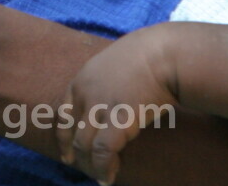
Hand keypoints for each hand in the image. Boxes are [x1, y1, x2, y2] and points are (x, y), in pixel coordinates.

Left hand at [59, 25, 179, 185]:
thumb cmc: (149, 54)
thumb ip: (107, 81)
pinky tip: (108, 178)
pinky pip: (103, 152)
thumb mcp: (116, 62)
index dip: (63, 137)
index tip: (67, 154)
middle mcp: (85, 93)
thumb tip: (113, 97)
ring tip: (99, 178)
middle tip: (85, 170)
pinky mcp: (117, 120)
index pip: (62, 113)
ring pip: (85, 145)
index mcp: (83, 78)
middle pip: (73, 133)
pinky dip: (103, 168)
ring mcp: (99, 107)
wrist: (164, 54)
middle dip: (77, 155)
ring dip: (90, 166)